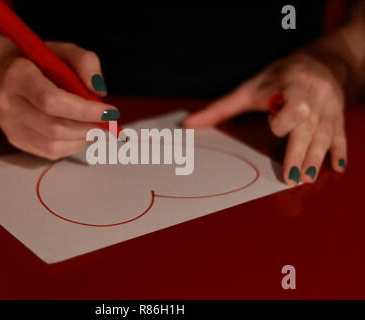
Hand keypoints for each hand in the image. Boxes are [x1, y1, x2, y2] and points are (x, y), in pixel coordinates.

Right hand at [0, 42, 117, 159]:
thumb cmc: (37, 61)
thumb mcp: (62, 50)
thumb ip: (85, 62)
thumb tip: (99, 92)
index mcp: (17, 76)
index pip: (51, 101)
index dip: (84, 110)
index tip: (110, 111)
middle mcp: (7, 104)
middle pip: (55, 127)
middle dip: (88, 126)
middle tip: (108, 120)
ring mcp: (9, 126)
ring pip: (54, 145)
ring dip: (83, 138)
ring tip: (94, 124)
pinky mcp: (15, 140)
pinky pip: (50, 152)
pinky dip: (73, 144)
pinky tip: (79, 131)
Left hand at [184, 53, 346, 184]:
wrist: (320, 62)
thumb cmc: (278, 77)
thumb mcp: (248, 88)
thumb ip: (220, 109)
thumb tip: (187, 124)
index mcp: (290, 86)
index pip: (291, 104)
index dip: (284, 117)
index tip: (275, 127)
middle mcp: (312, 97)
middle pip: (308, 126)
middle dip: (301, 151)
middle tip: (293, 176)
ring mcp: (328, 108)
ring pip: (325, 134)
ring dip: (316, 157)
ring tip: (307, 178)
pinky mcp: (337, 116)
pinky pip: (340, 134)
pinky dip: (339, 151)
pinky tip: (337, 167)